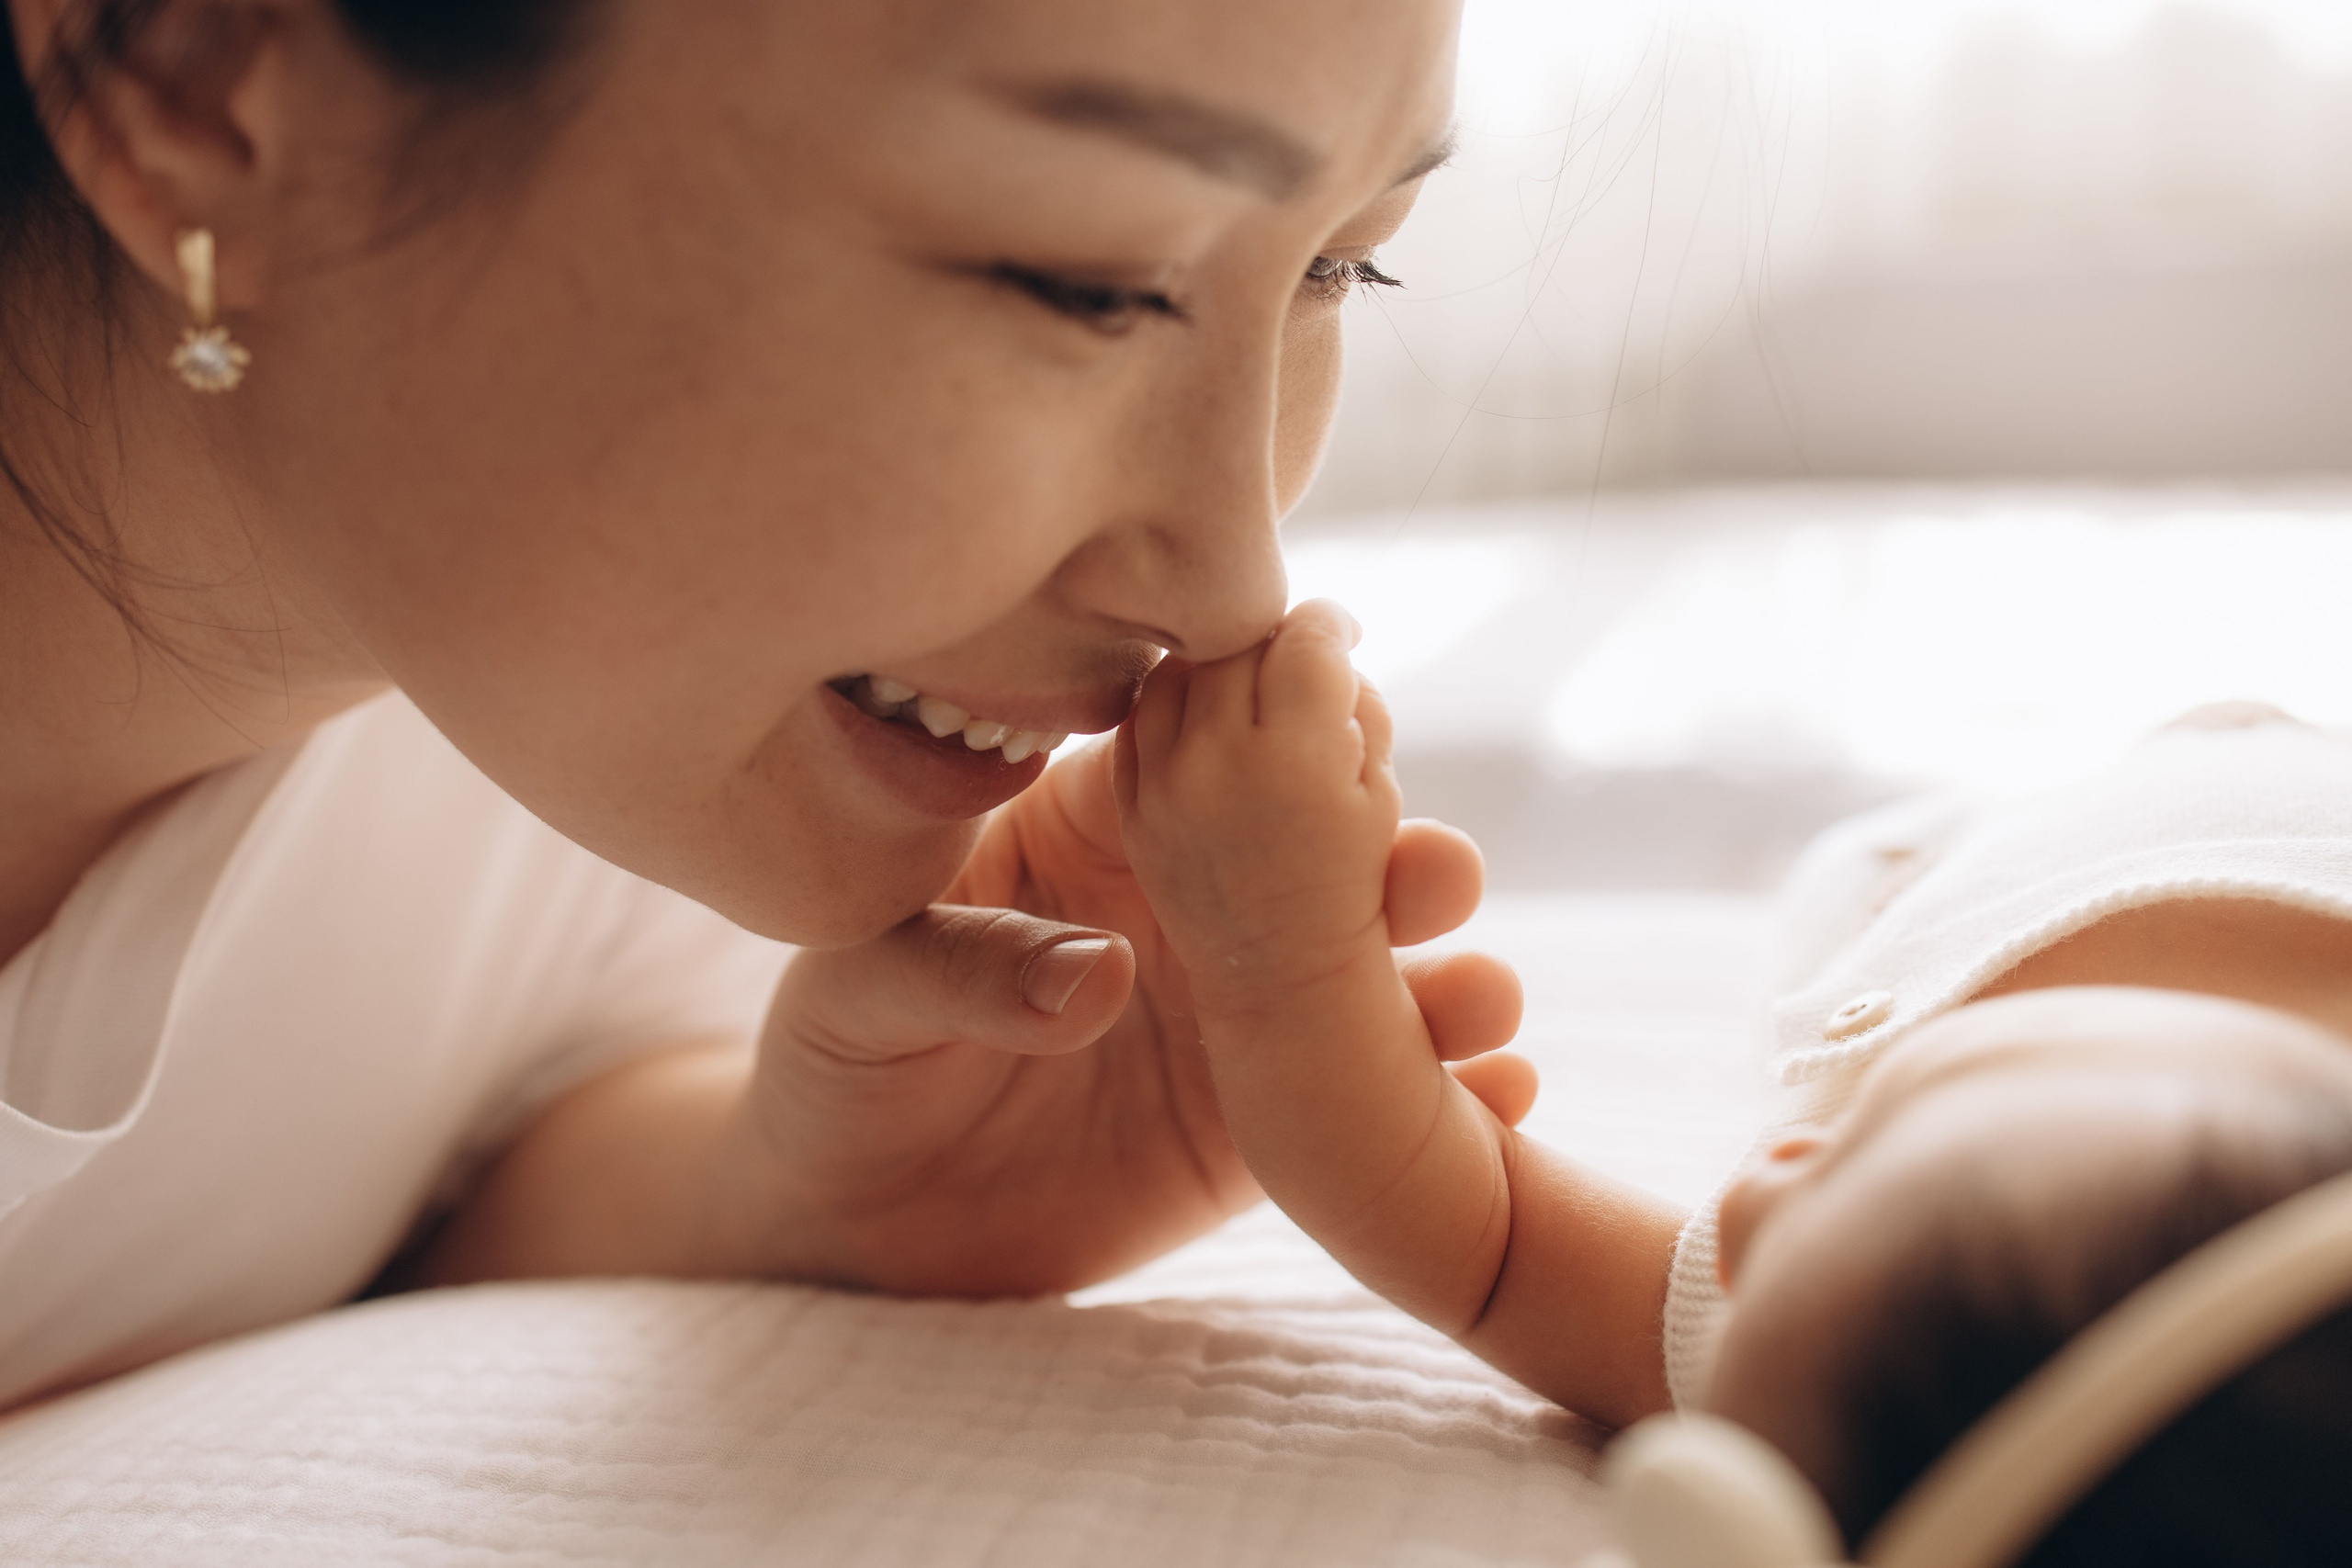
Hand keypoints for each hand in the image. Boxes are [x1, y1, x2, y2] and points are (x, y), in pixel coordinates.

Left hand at [736, 729, 1521, 1297]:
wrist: (857, 1223)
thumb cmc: (837, 1064)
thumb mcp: (856, 993)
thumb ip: (961, 963)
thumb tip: (1094, 975)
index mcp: (1089, 823)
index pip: (1201, 750)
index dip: (1276, 735)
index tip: (1350, 736)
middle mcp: (1184, 901)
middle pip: (1312, 854)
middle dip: (1387, 852)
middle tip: (1437, 876)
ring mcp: (1235, 1007)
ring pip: (1361, 972)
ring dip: (1437, 975)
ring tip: (1486, 999)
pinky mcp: (1261, 1117)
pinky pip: (1359, 1102)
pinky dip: (1438, 1098)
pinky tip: (1497, 1105)